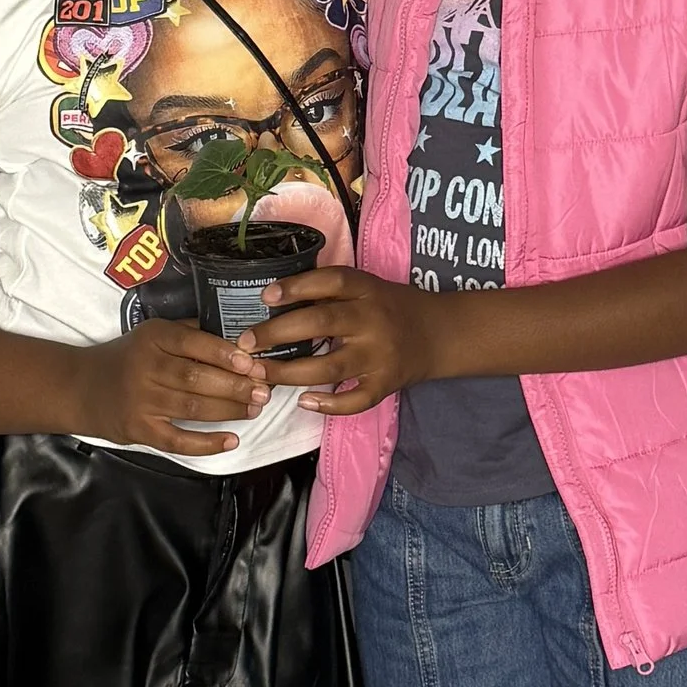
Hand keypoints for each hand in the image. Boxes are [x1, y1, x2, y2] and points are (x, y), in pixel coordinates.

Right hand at [77, 319, 268, 455]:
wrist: (80, 387)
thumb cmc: (126, 358)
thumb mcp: (151, 334)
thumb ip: (188, 334)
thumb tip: (238, 340)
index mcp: (152, 338)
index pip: (192, 343)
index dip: (224, 354)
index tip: (251, 362)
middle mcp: (145, 368)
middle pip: (196, 378)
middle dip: (235, 385)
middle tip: (263, 390)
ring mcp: (141, 402)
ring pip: (192, 408)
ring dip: (229, 410)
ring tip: (254, 409)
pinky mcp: (139, 430)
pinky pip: (177, 441)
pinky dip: (206, 443)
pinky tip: (231, 440)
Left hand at [255, 270, 444, 415]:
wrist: (440, 334)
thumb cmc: (392, 307)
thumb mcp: (368, 287)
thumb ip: (330, 291)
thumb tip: (276, 297)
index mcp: (367, 290)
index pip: (331, 282)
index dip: (296, 287)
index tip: (265, 296)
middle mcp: (373, 321)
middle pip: (321, 323)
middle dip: (277, 333)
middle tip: (246, 343)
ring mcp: (380, 356)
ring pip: (330, 367)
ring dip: (290, 372)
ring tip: (261, 373)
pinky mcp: (385, 384)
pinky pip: (356, 400)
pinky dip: (329, 404)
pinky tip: (304, 401)